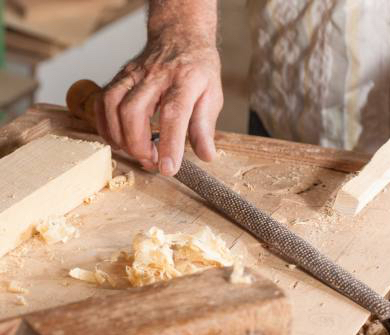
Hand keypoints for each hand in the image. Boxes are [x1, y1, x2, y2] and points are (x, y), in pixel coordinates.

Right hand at [95, 41, 222, 175]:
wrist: (179, 34)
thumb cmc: (197, 69)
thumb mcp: (212, 95)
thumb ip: (205, 127)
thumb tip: (207, 155)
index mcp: (184, 81)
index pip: (173, 114)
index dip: (169, 144)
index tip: (168, 168)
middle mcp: (155, 76)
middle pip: (134, 111)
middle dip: (138, 145)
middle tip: (152, 161)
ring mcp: (133, 74)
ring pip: (113, 106)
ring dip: (120, 138)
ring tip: (137, 153)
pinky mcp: (118, 77)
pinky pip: (102, 103)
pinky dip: (106, 126)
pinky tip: (119, 139)